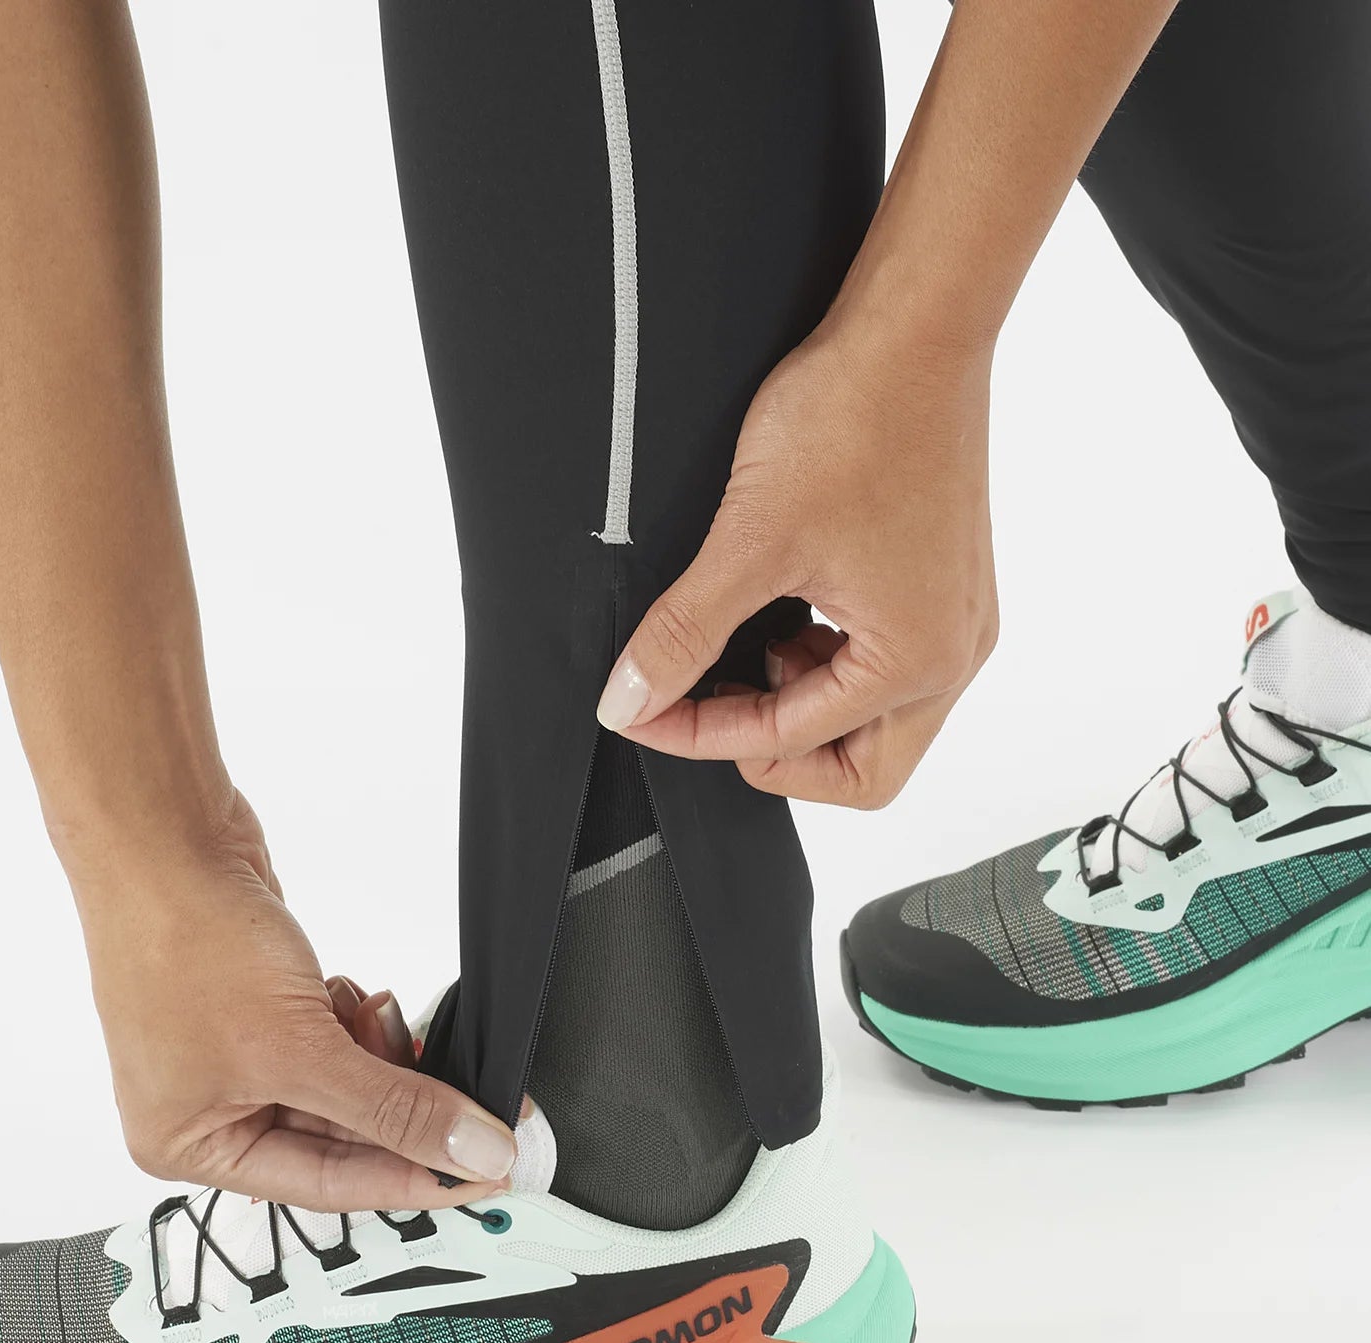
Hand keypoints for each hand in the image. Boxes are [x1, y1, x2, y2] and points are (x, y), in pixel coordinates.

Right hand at [70, 793, 516, 1211]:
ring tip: (377, 1017)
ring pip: (345, 1083)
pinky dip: (359, 1023)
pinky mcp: (263, 1007)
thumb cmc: (184, 942)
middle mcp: (208, 1108)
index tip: (483, 1176)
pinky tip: (356, 995)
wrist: (165, 836)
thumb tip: (470, 1154)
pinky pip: (335, 1039)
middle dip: (401, 1106)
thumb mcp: (300, 1049)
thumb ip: (394, 1109)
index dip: (412, 1181)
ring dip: (379, 1055)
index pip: (328, 1186)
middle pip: (340, 1137)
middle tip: (472, 1098)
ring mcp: (235, 1054)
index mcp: (191, 1145)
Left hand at [595, 327, 998, 807]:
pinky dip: (828, 664)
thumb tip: (629, 702)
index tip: (641, 710)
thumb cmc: (852, 419)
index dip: (701, 733)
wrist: (915, 326)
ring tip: (742, 645)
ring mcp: (958, 623)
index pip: (792, 742)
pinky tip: (783, 614)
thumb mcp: (748, 540)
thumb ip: (684, 634)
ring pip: (874, 724)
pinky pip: (887, 668)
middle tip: (706, 708)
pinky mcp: (947, 589)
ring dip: (800, 705)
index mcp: (917, 662)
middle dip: (775, 752)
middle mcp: (953, 656)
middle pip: (859, 771)